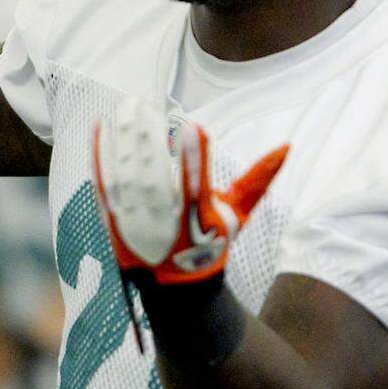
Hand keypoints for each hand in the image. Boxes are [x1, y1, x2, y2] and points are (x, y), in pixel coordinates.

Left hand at [93, 97, 286, 286]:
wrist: (176, 286)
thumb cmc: (210, 242)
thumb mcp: (239, 214)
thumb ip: (259, 178)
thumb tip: (288, 146)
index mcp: (197, 217)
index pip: (197, 185)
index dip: (194, 157)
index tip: (194, 126)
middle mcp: (163, 220)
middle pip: (153, 175)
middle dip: (147, 137)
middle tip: (146, 102)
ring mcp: (134, 219)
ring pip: (126, 173)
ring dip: (125, 137)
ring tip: (130, 106)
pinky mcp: (114, 218)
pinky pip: (102, 181)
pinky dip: (99, 153)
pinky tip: (100, 125)